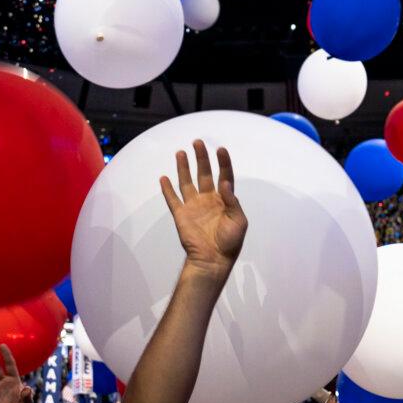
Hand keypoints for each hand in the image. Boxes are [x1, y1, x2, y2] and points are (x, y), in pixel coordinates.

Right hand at [159, 140, 247, 278]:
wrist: (213, 259)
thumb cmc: (230, 242)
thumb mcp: (239, 221)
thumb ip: (232, 201)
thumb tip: (225, 183)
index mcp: (224, 200)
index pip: (224, 176)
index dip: (223, 163)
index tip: (221, 150)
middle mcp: (208, 199)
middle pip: (204, 173)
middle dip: (201, 158)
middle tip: (198, 142)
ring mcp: (194, 206)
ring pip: (187, 182)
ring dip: (183, 167)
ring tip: (181, 152)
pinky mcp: (181, 215)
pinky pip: (173, 200)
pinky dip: (167, 189)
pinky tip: (163, 178)